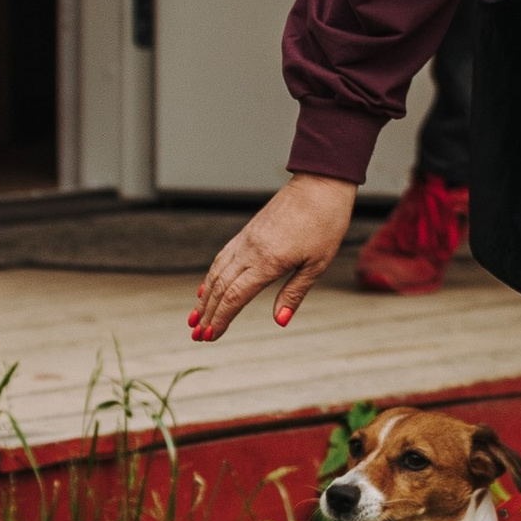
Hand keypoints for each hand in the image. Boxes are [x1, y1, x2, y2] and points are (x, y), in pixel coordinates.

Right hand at [189, 175, 356, 342]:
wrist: (320, 184)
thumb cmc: (325, 223)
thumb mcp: (317, 264)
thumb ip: (294, 293)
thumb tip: (279, 321)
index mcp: (268, 261)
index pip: (235, 296)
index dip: (221, 318)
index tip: (210, 336)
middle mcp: (250, 250)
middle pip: (220, 287)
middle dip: (207, 313)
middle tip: (197, 336)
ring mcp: (247, 239)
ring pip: (217, 271)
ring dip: (204, 296)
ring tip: (194, 316)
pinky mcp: (248, 231)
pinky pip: (223, 256)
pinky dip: (212, 275)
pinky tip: (207, 286)